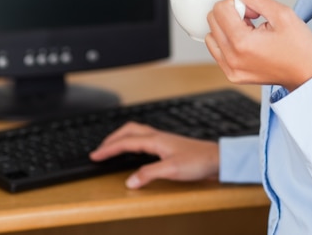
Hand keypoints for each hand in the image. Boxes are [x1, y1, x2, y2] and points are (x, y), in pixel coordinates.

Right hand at [90, 122, 219, 188]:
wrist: (216, 158)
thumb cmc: (197, 161)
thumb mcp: (171, 170)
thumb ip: (148, 174)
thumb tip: (129, 182)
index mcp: (156, 140)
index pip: (126, 141)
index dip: (109, 148)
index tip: (95, 154)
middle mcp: (158, 136)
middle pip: (129, 130)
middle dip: (112, 138)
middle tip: (100, 149)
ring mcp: (163, 140)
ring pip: (137, 133)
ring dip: (122, 138)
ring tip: (112, 148)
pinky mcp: (168, 146)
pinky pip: (144, 139)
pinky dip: (133, 142)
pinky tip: (135, 151)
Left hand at [206, 0, 311, 91]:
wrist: (306, 74)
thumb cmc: (299, 48)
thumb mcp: (282, 14)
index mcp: (242, 43)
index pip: (220, 9)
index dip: (237, 2)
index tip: (254, 10)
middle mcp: (232, 58)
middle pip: (212, 20)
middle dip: (231, 13)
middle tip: (253, 18)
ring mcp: (230, 68)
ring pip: (212, 34)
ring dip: (227, 27)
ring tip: (250, 31)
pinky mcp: (232, 74)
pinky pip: (216, 50)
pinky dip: (227, 41)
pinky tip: (246, 42)